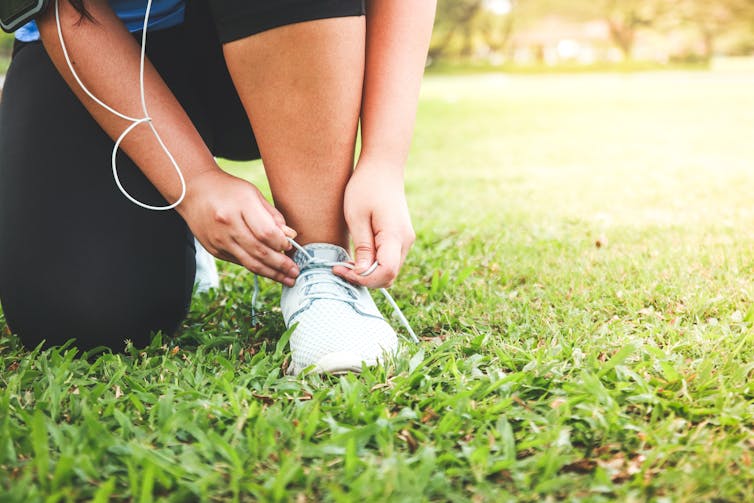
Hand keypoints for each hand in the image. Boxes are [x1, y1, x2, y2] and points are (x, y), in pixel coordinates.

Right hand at [177, 169, 299, 285]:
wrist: (192, 191)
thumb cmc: (228, 190)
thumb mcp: (253, 194)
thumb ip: (272, 216)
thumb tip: (290, 237)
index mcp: (241, 204)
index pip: (266, 232)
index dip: (281, 243)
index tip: (291, 247)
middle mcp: (228, 224)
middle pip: (259, 251)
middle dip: (280, 265)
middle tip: (295, 273)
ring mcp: (219, 239)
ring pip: (249, 262)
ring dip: (271, 273)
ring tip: (287, 279)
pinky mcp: (214, 249)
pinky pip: (239, 262)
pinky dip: (256, 267)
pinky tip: (269, 270)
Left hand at [334, 160, 414, 287]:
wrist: (383, 166)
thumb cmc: (366, 186)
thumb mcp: (356, 216)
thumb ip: (362, 247)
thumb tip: (362, 273)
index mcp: (395, 235)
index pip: (385, 272)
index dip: (363, 279)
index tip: (341, 270)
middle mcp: (405, 241)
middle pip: (389, 275)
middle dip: (364, 279)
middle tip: (340, 268)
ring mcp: (405, 240)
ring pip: (389, 270)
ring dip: (368, 273)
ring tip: (346, 263)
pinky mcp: (400, 237)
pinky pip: (389, 260)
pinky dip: (373, 265)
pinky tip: (357, 256)